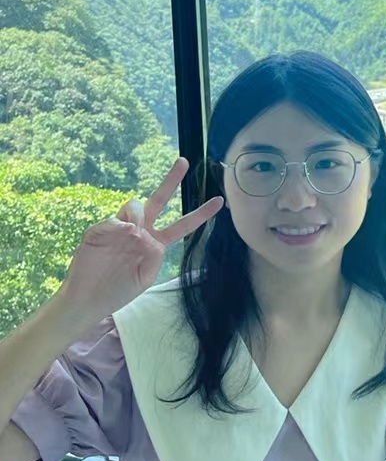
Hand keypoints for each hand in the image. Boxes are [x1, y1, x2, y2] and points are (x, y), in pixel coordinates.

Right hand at [60, 158, 223, 322]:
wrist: (89, 299)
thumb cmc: (118, 291)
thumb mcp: (146, 277)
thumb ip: (153, 255)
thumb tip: (143, 232)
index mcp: (155, 243)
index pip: (182, 226)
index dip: (201, 214)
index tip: (220, 201)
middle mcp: (140, 231)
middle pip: (159, 200)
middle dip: (172, 180)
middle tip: (184, 161)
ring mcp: (120, 228)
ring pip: (136, 205)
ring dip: (138, 216)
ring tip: (133, 233)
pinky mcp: (100, 230)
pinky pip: (114, 219)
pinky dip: (119, 224)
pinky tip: (122, 232)